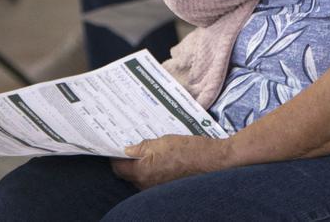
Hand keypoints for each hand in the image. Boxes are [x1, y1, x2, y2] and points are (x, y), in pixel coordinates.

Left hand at [111, 136, 233, 189]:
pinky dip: (153, 170)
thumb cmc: (188, 150)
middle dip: (128, 161)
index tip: (115, 146)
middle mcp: (147, 185)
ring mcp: (158, 189)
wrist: (214, 162)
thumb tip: (128, 150)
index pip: (118, 168)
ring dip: (141, 166)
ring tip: (148, 150)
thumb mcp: (162, 141)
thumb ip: (142, 147)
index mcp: (142, 172)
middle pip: (128, 174)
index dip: (115, 156)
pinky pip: (154, 180)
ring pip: (141, 177)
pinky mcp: (168, 188)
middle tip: (131, 144)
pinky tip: (160, 158)